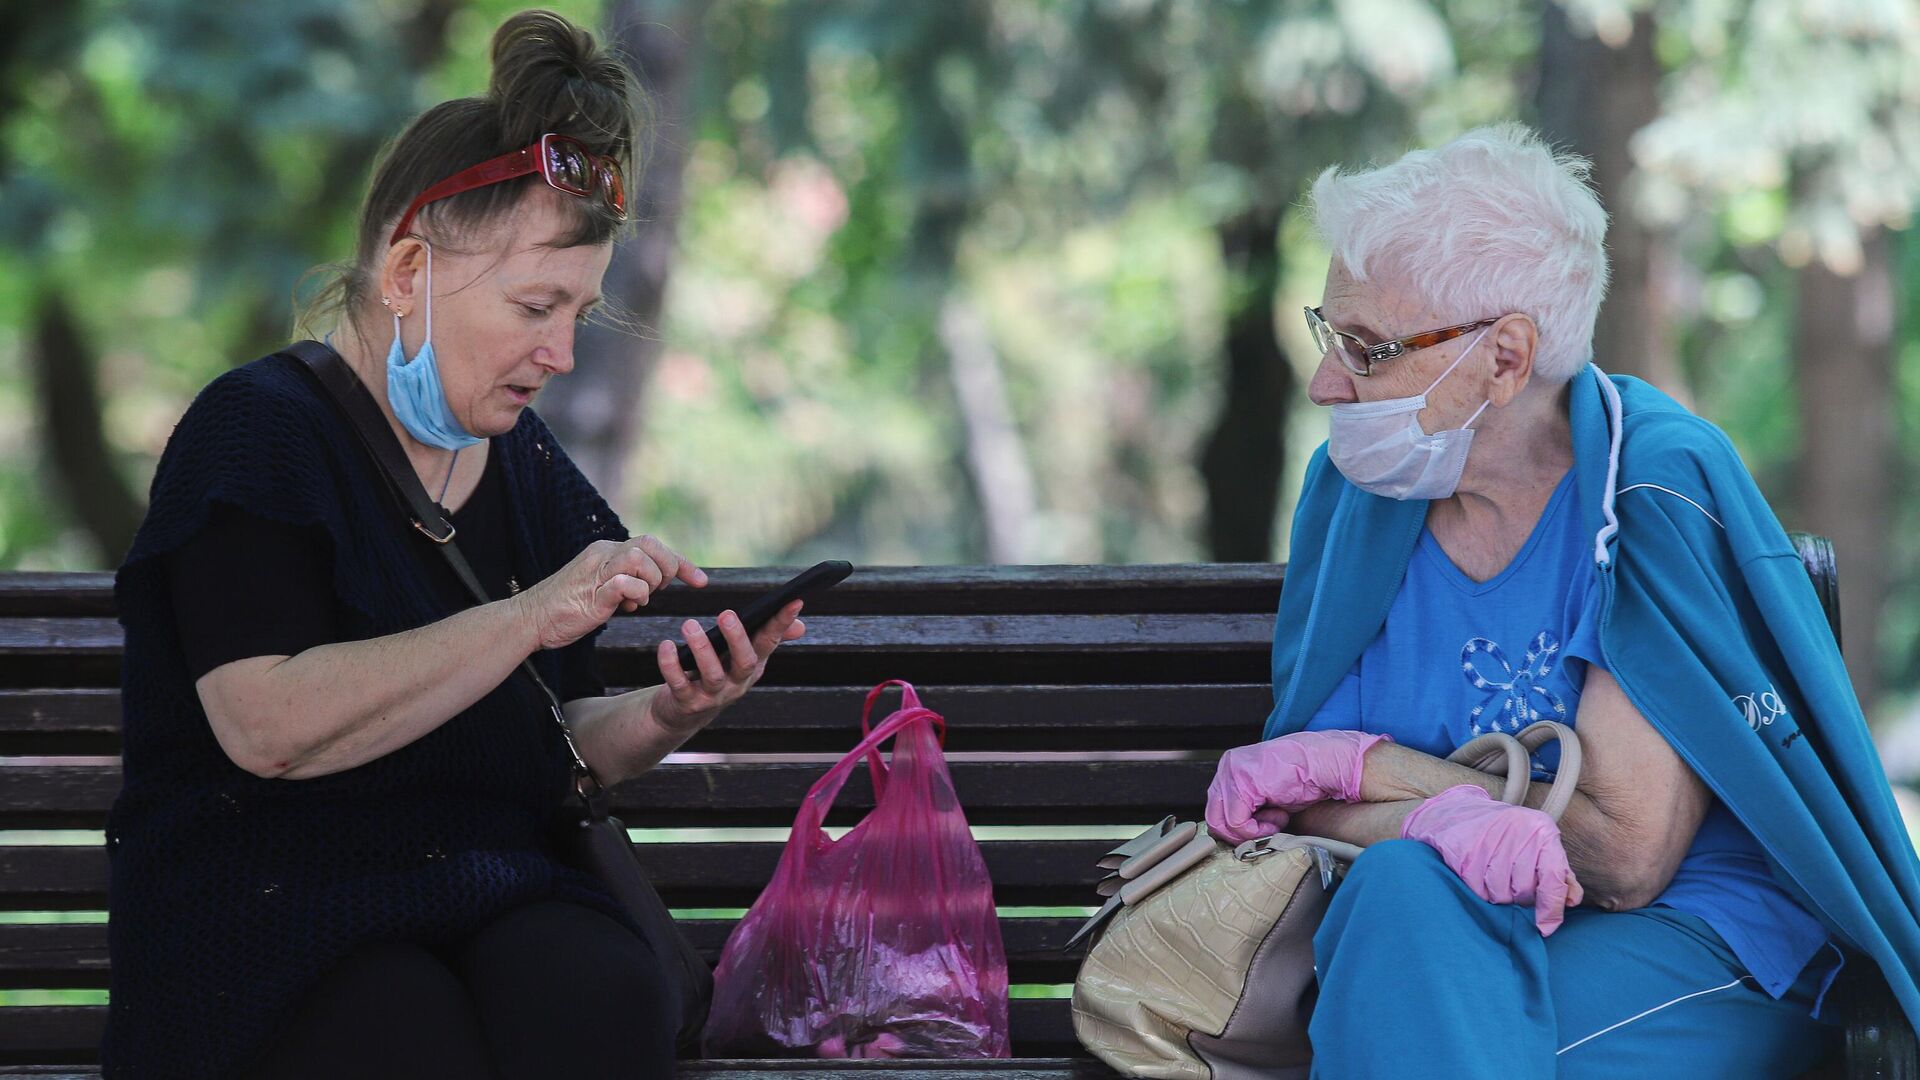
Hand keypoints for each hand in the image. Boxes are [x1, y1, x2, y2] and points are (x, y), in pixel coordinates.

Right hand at [513, 536, 706, 649]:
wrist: (530, 620)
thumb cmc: (566, 609)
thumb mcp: (603, 590)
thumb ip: (626, 582)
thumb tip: (651, 587)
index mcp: (606, 551)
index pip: (652, 545)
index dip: (682, 562)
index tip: (701, 581)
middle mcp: (603, 553)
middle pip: (650, 543)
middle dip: (668, 566)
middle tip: (662, 590)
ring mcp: (596, 570)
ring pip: (640, 558)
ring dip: (651, 582)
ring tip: (638, 601)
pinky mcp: (592, 591)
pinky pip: (625, 582)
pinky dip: (636, 594)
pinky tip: (626, 607)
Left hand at [648, 600, 807, 735]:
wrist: (684, 713)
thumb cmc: (716, 673)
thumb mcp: (741, 657)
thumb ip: (767, 639)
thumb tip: (801, 626)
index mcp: (752, 666)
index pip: (771, 642)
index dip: (782, 623)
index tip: (794, 600)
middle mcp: (737, 683)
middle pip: (745, 662)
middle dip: (738, 639)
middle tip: (726, 614)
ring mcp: (713, 696)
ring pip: (712, 674)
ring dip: (701, 649)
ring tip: (689, 625)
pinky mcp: (688, 703)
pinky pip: (680, 684)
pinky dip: (671, 665)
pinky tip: (666, 645)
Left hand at [1206, 729, 1390, 842]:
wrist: (1326, 764)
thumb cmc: (1303, 780)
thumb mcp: (1266, 795)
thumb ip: (1246, 807)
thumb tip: (1233, 832)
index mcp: (1231, 767)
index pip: (1216, 808)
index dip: (1239, 827)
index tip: (1263, 825)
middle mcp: (1227, 767)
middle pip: (1214, 816)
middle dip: (1242, 832)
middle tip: (1268, 828)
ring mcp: (1232, 772)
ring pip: (1222, 822)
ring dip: (1251, 831)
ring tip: (1276, 821)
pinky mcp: (1243, 782)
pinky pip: (1236, 821)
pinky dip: (1257, 830)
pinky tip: (1279, 817)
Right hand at [1400, 784, 1583, 935]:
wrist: (1461, 814)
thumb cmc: (1509, 836)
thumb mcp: (1540, 846)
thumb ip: (1560, 875)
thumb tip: (1572, 900)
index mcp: (1542, 832)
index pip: (1553, 878)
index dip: (1551, 908)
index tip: (1546, 927)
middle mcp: (1518, 833)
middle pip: (1524, 890)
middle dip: (1520, 897)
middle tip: (1513, 883)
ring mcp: (1490, 841)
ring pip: (1500, 894)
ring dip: (1500, 896)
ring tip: (1497, 879)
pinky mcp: (1467, 852)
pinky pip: (1478, 891)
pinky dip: (1481, 891)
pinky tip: (1480, 876)